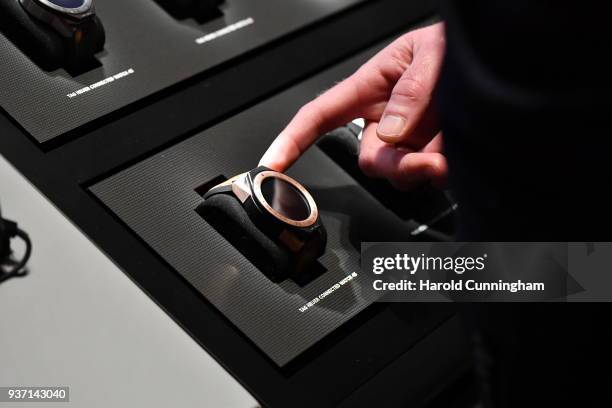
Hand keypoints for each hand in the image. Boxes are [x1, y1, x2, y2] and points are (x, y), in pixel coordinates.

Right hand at [259, 23, 446, 190]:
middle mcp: (386, 120)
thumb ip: (413, 88)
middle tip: (431, 160)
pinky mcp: (433, 157)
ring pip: (399, 175)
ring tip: (455, 143)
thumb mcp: (434, 51)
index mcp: (371, 88)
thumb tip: (392, 131)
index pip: (320, 116)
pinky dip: (448, 171)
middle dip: (398, 165)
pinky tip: (461, 150)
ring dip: (427, 168)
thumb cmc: (457, 46)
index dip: (291, 140)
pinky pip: (431, 178)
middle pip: (369, 160)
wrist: (499, 59)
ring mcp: (410, 142)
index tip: (270, 165)